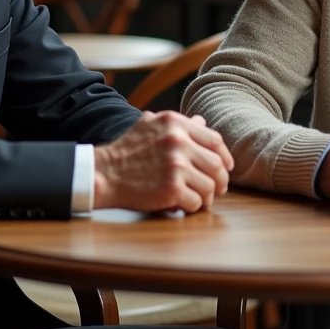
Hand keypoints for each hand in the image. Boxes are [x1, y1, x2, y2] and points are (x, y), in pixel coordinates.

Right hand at [94, 111, 233, 213]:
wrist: (104, 173)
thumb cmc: (127, 151)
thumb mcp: (150, 126)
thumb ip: (179, 125)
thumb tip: (202, 121)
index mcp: (175, 123)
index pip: (214, 139)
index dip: (224, 156)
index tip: (226, 167)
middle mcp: (178, 141)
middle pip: (216, 164)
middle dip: (220, 180)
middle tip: (218, 189)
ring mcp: (175, 165)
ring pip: (209, 185)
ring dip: (208, 196)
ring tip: (201, 199)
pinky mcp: (171, 189)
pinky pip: (196, 202)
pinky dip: (193, 207)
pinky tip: (185, 205)